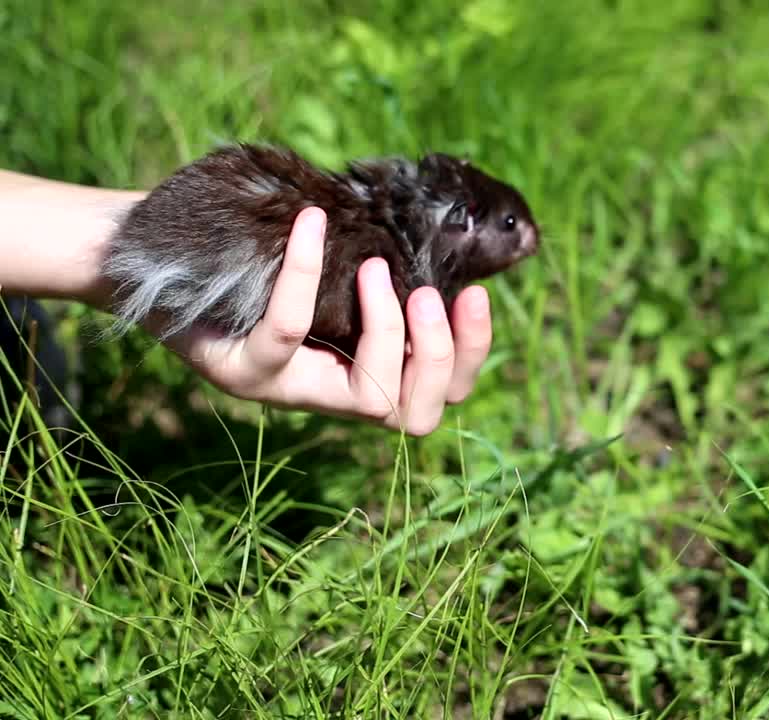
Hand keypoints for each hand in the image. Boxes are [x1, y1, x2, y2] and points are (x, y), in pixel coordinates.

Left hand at [161, 207, 492, 435]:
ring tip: (376, 271)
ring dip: (391, 334)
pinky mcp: (237, 370)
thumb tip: (445, 226)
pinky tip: (310, 226)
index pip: (440, 395)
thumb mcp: (322, 266)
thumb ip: (376, 266)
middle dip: (441, 355)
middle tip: (424, 294)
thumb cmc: (245, 259)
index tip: (473, 294)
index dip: (471, 355)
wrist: (147, 265)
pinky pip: (287, 334)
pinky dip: (305, 278)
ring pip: (371, 401)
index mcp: (356, 373)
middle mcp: (327, 395)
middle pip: (417, 415)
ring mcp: (284, 390)